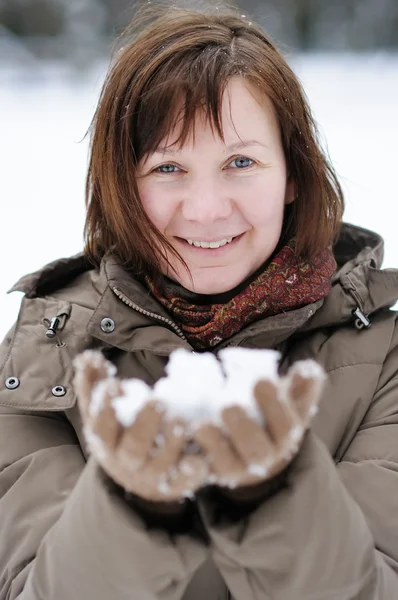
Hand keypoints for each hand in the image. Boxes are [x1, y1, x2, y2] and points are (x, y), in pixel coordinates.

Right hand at [73, 351, 207, 501]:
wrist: (136, 477)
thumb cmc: (119, 432)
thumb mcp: (103, 411)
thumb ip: (95, 384)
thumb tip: (88, 356)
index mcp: (107, 441)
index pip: (102, 427)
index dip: (105, 408)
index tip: (115, 384)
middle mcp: (127, 461)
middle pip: (133, 447)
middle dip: (144, 424)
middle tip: (157, 401)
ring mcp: (152, 474)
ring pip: (160, 463)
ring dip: (171, 443)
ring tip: (181, 420)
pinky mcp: (175, 483)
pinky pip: (183, 482)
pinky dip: (190, 473)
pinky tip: (200, 460)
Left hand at [193, 360, 324, 489]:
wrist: (261, 452)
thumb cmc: (274, 415)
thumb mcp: (292, 401)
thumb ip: (302, 386)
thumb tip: (308, 369)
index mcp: (286, 435)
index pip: (285, 423)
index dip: (274, 404)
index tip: (261, 380)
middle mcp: (265, 456)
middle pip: (257, 448)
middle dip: (243, 427)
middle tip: (229, 406)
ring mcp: (239, 467)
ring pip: (228, 462)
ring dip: (214, 443)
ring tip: (201, 424)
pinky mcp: (215, 473)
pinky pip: (204, 471)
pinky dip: (193, 460)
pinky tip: (185, 439)